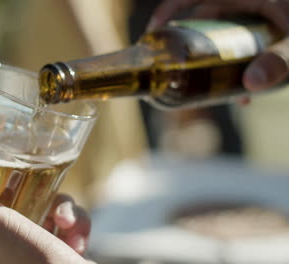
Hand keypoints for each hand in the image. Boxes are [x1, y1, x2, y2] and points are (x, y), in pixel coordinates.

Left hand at [0, 164, 95, 263]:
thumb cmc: (32, 262)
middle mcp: (3, 248)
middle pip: (9, 202)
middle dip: (28, 190)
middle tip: (31, 180)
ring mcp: (32, 251)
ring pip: (44, 208)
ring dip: (60, 208)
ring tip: (64, 221)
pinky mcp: (58, 251)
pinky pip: (66, 224)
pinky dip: (75, 226)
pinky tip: (77, 239)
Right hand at [147, 0, 288, 91]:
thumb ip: (281, 61)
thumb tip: (248, 87)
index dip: (166, 12)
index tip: (153, 35)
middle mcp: (245, 0)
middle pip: (202, 18)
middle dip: (191, 49)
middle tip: (182, 73)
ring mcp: (254, 12)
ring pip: (221, 34)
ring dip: (215, 63)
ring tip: (221, 93)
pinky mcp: (264, 25)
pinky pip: (238, 40)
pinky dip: (236, 62)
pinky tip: (248, 89)